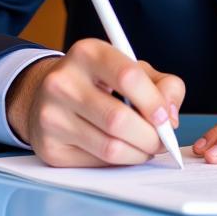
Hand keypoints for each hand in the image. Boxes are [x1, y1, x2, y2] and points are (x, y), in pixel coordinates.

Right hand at [6, 39, 185, 166]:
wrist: (46, 95)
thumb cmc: (99, 81)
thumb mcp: (132, 68)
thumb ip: (163, 84)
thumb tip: (170, 117)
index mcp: (88, 53)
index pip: (128, 76)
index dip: (154, 102)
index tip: (166, 118)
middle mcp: (63, 82)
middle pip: (118, 119)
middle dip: (150, 136)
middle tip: (162, 141)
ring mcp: (51, 116)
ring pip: (110, 147)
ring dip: (138, 153)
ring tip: (146, 146)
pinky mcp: (49, 147)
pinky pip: (96, 162)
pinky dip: (118, 161)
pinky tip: (122, 150)